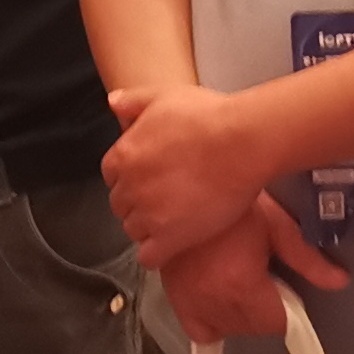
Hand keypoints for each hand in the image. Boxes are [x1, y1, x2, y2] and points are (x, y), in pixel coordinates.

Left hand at [103, 83, 269, 264]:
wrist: (241, 142)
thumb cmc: (208, 116)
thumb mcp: (165, 96)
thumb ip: (134, 101)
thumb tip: (113, 103)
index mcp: (123, 155)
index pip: (112, 176)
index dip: (131, 178)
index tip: (151, 178)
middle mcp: (129, 187)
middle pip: (121, 205)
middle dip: (138, 203)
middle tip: (166, 199)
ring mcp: (148, 214)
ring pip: (133, 231)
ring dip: (149, 228)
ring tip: (174, 220)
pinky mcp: (170, 238)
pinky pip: (149, 257)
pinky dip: (157, 254)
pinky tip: (174, 243)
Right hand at [157, 197, 351, 342]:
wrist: (186, 187)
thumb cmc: (231, 201)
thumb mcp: (275, 224)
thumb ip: (307, 259)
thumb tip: (338, 280)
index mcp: (241, 282)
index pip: (277, 322)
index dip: (290, 309)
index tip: (288, 292)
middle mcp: (213, 298)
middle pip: (254, 328)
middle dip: (267, 310)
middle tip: (266, 278)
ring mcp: (191, 301)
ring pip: (229, 329)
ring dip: (242, 315)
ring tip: (242, 281)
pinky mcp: (176, 298)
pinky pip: (200, 330)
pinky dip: (213, 322)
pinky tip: (220, 300)